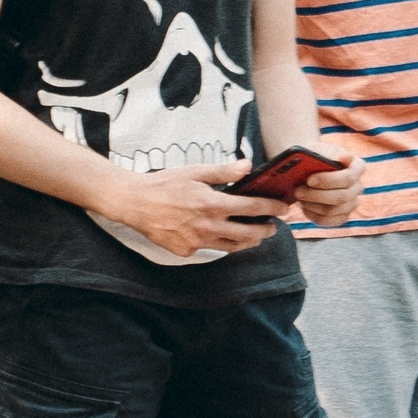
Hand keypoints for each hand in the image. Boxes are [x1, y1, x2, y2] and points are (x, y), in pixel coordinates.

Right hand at [103, 161, 283, 256]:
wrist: (133, 202)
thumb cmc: (163, 184)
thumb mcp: (194, 172)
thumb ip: (223, 171)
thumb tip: (248, 166)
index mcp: (213, 203)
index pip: (253, 207)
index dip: (272, 208)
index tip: (283, 208)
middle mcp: (208, 226)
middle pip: (249, 233)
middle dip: (266, 230)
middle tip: (272, 227)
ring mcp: (198, 241)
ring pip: (232, 247)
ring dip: (248, 241)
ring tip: (254, 236)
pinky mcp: (186, 251)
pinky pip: (209, 249)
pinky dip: (219, 243)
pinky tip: (220, 236)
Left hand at [292, 155, 364, 227]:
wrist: (306, 166)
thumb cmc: (312, 156)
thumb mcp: (317, 149)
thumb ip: (327, 153)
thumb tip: (344, 157)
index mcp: (357, 166)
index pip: (350, 177)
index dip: (329, 180)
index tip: (309, 179)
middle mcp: (358, 186)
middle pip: (341, 197)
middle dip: (316, 195)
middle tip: (297, 190)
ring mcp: (352, 202)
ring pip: (333, 210)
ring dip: (312, 204)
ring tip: (298, 196)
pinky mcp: (342, 216)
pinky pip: (329, 221)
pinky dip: (313, 214)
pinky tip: (303, 205)